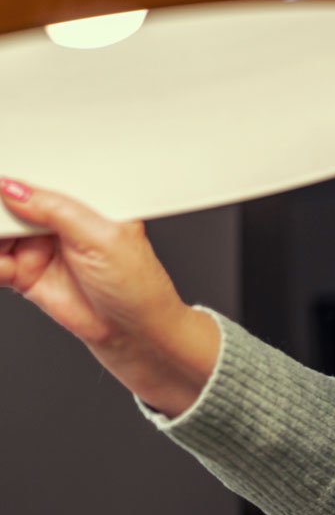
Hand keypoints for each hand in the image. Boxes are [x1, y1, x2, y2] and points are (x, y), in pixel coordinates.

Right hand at [0, 178, 218, 417]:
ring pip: (0, 230)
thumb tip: (14, 188)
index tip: (3, 178)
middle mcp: (57, 222)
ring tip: (4, 243)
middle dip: (0, 205)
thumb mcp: (104, 239)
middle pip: (11, 203)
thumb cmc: (139, 289)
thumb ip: (58, 210)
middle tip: (0, 214)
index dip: (16, 176)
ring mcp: (39, 248)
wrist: (139, 338)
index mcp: (80, 203)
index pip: (39, 179)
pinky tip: (2, 264)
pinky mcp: (26, 275)